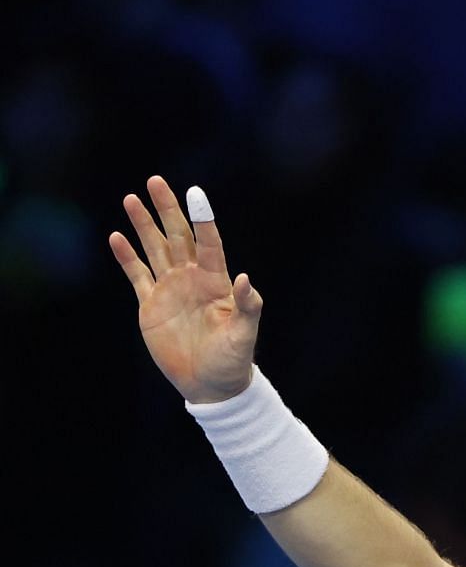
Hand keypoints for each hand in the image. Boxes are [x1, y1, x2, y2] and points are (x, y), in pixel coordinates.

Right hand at [108, 176, 260, 403]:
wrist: (211, 385)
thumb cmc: (233, 361)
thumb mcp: (244, 335)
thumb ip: (248, 307)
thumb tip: (244, 278)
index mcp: (217, 282)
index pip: (209, 242)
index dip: (201, 218)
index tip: (194, 192)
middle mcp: (192, 279)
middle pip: (177, 237)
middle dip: (166, 209)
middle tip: (155, 181)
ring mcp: (170, 289)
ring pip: (155, 249)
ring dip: (143, 225)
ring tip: (132, 198)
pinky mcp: (150, 305)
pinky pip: (136, 275)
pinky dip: (126, 257)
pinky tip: (116, 236)